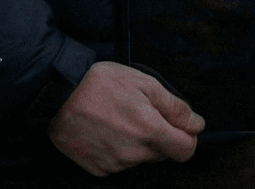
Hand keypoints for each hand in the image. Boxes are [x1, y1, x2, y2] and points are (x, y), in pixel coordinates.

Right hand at [47, 61, 203, 174]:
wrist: (57, 96)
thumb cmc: (102, 84)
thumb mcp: (145, 83)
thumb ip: (175, 107)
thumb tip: (197, 125)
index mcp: (149, 131)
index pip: (186, 150)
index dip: (188, 136)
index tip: (182, 124)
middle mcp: (134, 154)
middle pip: (164, 153)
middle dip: (163, 135)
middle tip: (145, 111)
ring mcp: (114, 165)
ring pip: (142, 158)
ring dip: (140, 142)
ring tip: (121, 117)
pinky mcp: (98, 170)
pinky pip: (121, 163)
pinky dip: (120, 149)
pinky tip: (107, 129)